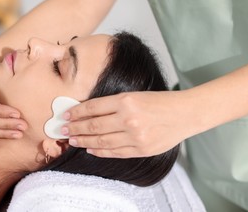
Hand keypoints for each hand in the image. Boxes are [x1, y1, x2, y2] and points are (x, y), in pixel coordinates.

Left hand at [62, 91, 197, 157]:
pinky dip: (100, 151)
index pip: (93, 107)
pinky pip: (115, 152)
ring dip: (84, 141)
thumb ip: (113, 104)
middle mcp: (129, 118)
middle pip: (94, 125)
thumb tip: (88, 112)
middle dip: (75, 128)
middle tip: (63, 130)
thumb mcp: (135, 95)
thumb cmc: (159, 101)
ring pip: (102, 141)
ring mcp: (135, 136)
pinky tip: (91, 149)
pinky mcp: (142, 149)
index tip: (66, 115)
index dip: (77, 112)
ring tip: (73, 140)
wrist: (185, 114)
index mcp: (126, 100)